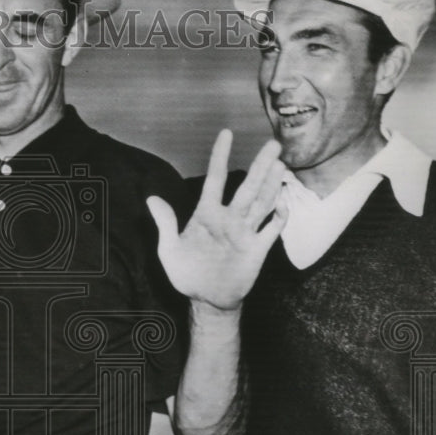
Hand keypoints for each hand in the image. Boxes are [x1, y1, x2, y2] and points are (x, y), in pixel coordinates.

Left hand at [147, 129, 286, 310]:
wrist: (207, 300)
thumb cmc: (187, 275)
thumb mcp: (170, 251)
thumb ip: (165, 224)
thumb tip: (150, 198)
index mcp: (206, 214)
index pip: (215, 179)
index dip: (220, 156)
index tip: (226, 134)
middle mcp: (229, 218)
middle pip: (248, 186)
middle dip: (260, 165)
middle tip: (273, 143)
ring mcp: (245, 232)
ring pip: (262, 202)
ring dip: (272, 184)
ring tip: (281, 163)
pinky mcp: (257, 249)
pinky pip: (272, 229)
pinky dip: (280, 217)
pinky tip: (284, 203)